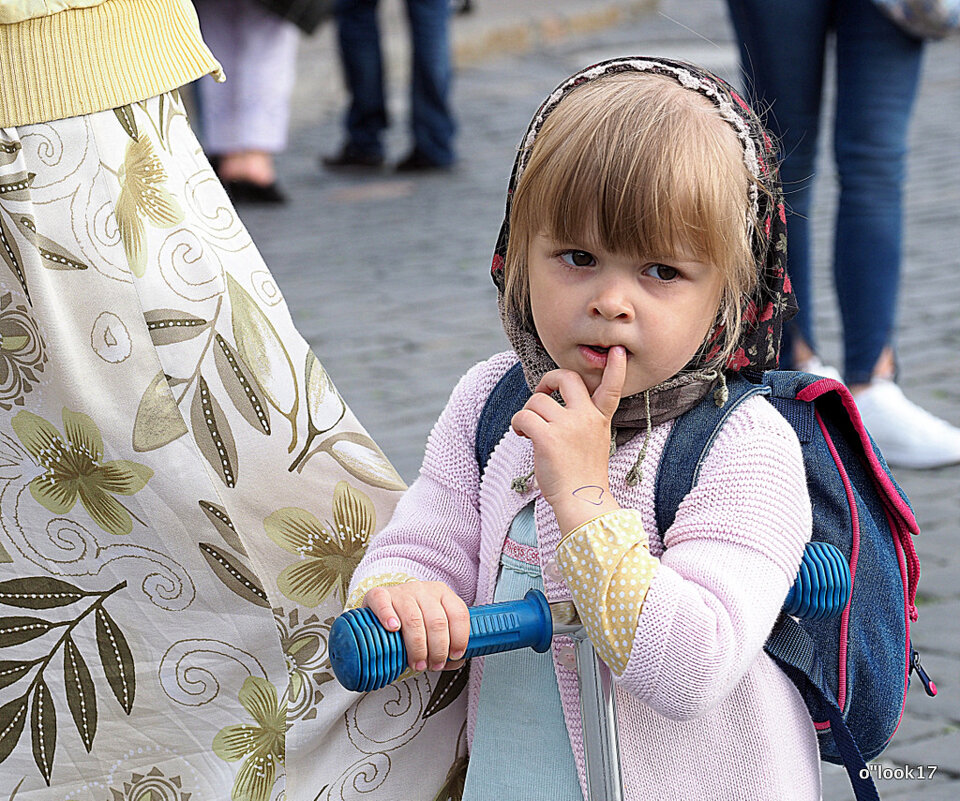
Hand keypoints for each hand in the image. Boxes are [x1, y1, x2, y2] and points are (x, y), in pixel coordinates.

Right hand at [363, 581, 469, 671]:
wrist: (386, 606)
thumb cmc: (414, 621)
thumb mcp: (434, 627)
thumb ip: (448, 643)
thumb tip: (454, 662)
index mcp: (443, 594)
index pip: (458, 614)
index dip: (459, 639)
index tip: (453, 656)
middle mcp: (424, 591)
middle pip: (437, 621)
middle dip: (438, 649)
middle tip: (432, 665)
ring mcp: (402, 592)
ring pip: (413, 619)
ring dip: (417, 647)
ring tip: (416, 663)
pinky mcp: (380, 595)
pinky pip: (383, 603)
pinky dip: (388, 617)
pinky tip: (393, 629)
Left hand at [511, 347, 626, 532]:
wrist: (581, 502)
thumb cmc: (582, 475)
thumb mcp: (594, 442)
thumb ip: (583, 421)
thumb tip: (553, 406)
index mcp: (600, 419)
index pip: (611, 388)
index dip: (615, 369)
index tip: (618, 353)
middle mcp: (586, 418)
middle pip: (566, 378)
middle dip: (547, 380)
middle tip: (541, 393)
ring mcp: (568, 426)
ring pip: (537, 401)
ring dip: (527, 413)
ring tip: (528, 431)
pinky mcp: (548, 438)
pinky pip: (523, 417)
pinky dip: (517, 425)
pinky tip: (522, 436)